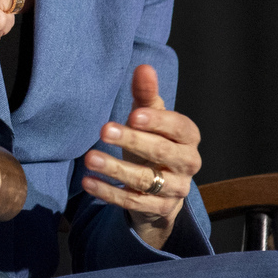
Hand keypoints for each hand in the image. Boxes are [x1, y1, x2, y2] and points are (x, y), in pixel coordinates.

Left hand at [80, 64, 202, 249]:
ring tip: (90, 158)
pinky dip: (109, 192)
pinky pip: (133, 202)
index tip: (134, 115)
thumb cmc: (154, 143)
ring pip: (147, 180)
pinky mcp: (160, 210)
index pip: (179, 127)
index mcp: (188, 137)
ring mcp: (176, 189)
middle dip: (133, 141)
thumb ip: (146, 95)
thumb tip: (143, 68)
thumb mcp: (149, 119)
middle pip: (163, 152)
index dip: (158, 121)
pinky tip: (88, 181)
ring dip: (116, 169)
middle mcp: (188, 163)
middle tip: (104, 130)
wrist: (160, 190)